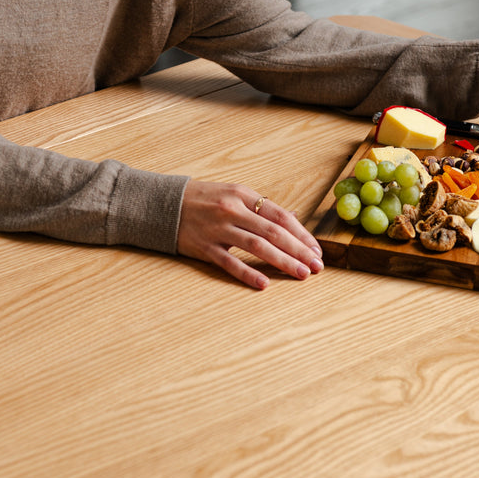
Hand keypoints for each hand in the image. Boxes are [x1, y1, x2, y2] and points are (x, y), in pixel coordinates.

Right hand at [177, 181, 324, 289]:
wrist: (162, 204)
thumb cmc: (200, 200)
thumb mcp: (231, 194)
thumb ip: (258, 208)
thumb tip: (289, 220)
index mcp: (242, 195)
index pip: (281, 216)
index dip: (302, 234)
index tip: (317, 250)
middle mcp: (232, 210)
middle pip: (274, 233)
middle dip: (299, 251)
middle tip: (317, 266)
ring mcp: (218, 229)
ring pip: (258, 247)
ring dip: (283, 261)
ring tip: (301, 274)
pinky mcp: (204, 247)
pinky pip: (229, 263)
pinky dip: (248, 273)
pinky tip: (265, 283)